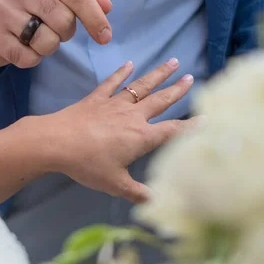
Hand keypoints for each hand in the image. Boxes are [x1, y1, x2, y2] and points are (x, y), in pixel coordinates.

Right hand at [0, 0, 111, 67]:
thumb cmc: (33, 5)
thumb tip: (106, 5)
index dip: (95, 17)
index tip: (106, 36)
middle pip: (63, 19)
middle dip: (67, 32)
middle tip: (56, 30)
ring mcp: (0, 9)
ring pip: (47, 41)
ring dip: (50, 46)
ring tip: (38, 37)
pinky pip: (29, 57)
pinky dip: (34, 58)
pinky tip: (24, 47)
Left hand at [16, 59, 198, 203]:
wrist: (56, 142)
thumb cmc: (88, 164)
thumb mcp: (115, 184)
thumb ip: (137, 193)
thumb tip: (156, 202)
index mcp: (141, 137)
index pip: (173, 131)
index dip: (192, 126)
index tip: (207, 118)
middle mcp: (133, 116)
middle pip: (160, 101)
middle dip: (177, 90)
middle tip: (191, 78)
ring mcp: (114, 104)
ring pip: (141, 86)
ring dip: (158, 74)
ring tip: (173, 62)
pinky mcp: (96, 99)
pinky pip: (112, 83)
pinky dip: (121, 73)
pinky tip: (129, 64)